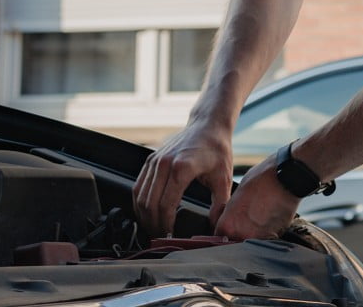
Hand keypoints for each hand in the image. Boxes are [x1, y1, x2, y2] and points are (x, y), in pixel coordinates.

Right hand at [133, 122, 233, 237]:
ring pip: (140, 195)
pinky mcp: (151, 159)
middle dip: (153, 225)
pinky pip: (138, 185)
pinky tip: (147, 212)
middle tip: (161, 237)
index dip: (166, 225)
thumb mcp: (224, 178)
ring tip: (154, 228)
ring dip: (144, 216)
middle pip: (149, 203)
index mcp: (182, 167)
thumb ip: (220, 204)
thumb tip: (216, 227)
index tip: (170, 237)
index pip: (165, 205)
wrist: (208, 125)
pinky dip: (139, 202)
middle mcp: (164, 163)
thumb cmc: (217, 149)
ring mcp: (155, 160)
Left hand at [213, 153, 299, 239]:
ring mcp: (259, 239)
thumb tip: (230, 217)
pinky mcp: (274, 238)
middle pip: (234, 241)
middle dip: (237, 232)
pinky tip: (268, 216)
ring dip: (252, 232)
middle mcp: (242, 236)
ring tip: (258, 214)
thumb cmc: (261, 179)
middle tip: (244, 217)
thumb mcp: (238, 192)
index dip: (223, 229)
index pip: (219, 235)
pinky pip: (265, 238)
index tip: (226, 225)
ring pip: (250, 240)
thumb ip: (231, 211)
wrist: (287, 178)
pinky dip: (265, 230)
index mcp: (229, 224)